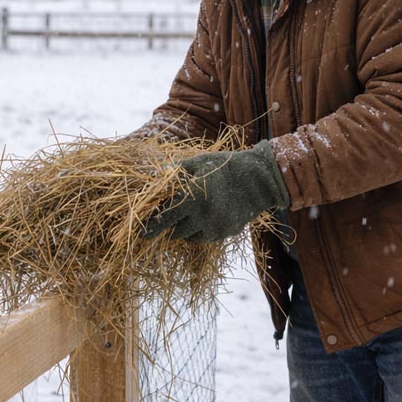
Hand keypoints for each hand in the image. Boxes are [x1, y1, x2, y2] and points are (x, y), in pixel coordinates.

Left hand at [143, 140, 289, 242]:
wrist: (259, 180)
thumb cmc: (225, 167)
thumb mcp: (199, 163)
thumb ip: (175, 172)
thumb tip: (154, 176)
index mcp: (192, 197)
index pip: (165, 217)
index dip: (152, 226)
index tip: (141, 233)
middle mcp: (202, 216)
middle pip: (175, 230)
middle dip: (168, 226)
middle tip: (164, 220)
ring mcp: (215, 227)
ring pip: (188, 236)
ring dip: (183, 229)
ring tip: (189, 213)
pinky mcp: (225, 234)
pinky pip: (203, 238)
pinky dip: (197, 232)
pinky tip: (202, 217)